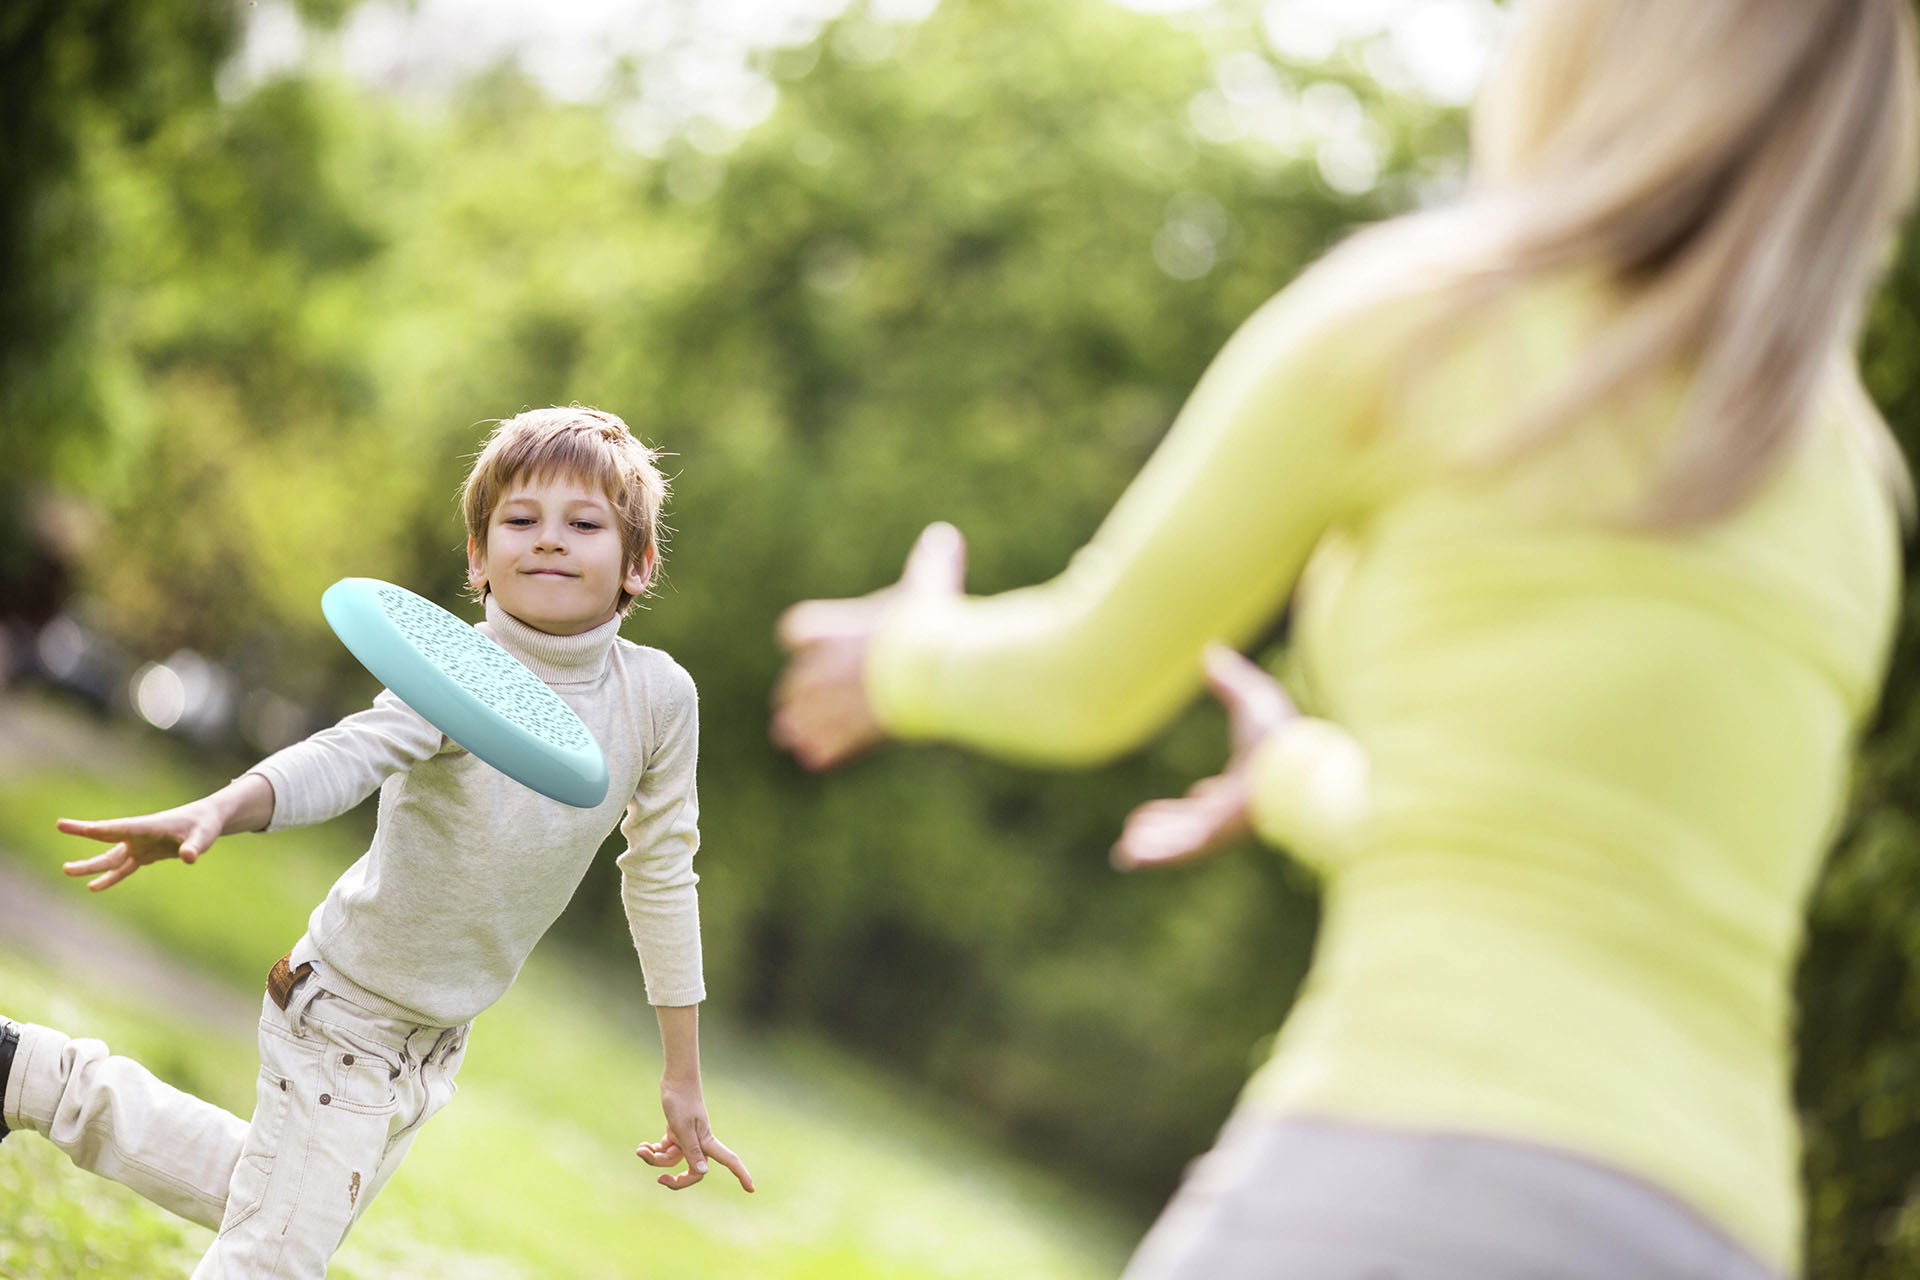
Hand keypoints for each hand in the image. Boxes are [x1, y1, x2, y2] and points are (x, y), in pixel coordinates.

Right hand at [56, 798, 226, 891]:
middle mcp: (140, 835)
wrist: (206, 822)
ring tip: (66, 869)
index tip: (88, 828)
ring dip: (91, 864)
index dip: (107, 828)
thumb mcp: (204, 836)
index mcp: (151, 825)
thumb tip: (189, 857)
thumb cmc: (205, 826)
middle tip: (60, 824)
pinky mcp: (143, 855)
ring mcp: (139, 845)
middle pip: (108, 835)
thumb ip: (194, 847)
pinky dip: (110, 877)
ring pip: (111, 856)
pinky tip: (94, 887)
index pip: (125, 827)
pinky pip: (123, 869)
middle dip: (84, 830)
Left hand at [637, 1078, 753, 1191]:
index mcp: (707, 1141)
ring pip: (671, 1161)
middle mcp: (698, 1143)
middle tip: (660, 1179)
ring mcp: (686, 1140)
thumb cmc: (681, 1100)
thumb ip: (692, 1150)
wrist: (674, 1080)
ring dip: (655, 1158)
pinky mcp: (675, 1135)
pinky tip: (643, 1145)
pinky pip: (663, 1152)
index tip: (751, 1190)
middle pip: (692, 1172)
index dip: (741, 1174)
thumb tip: (703, 1172)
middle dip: (674, 1179)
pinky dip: (652, 1151)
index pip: (729, 1160)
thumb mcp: (683, 1127)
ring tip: (641, 1148)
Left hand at [771, 521, 966, 770]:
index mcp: (834, 630)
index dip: (803, 639)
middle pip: (794, 682)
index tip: (807, 644)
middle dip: (796, 691)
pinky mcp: (851, 733)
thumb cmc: (930, 622)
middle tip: (792, 701)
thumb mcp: (931, 584)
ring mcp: (835, 703)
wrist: (932, 667)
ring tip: (790, 737)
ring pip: (802, 718)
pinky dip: (821, 752)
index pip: (796, 631)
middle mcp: (825, 668)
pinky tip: (815, 759)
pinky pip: (825, 747)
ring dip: (798, 726)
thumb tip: (947, 534)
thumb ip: (933, 562)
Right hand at [1111, 644, 1295, 870]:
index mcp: (1243, 788)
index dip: (1201, 802)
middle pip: (1192, 826)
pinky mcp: (1211, 840)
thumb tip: (1212, 652)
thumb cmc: (1281, 736)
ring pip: (1178, 844)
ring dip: (1151, 846)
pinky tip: (1128, 855)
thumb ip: (1230, 680)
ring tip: (1123, 852)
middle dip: (1166, 829)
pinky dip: (1151, 855)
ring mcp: (1221, 831)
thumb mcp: (1251, 699)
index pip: (1218, 801)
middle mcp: (1231, 814)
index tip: (1192, 797)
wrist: (1293, 764)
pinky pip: (1175, 852)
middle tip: (1137, 832)